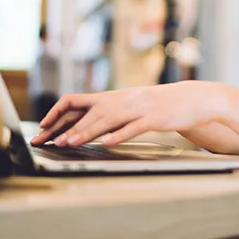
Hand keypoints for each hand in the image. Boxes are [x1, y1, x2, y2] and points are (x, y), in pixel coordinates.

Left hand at [30, 81, 229, 147]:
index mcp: (117, 96)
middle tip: (47, 141)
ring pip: (108, 119)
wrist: (194, 99)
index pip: (80, 100)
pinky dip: (119, 135)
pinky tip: (107, 143)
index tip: (44, 126)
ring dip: (86, 131)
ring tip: (69, 142)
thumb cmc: (162, 104)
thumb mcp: (134, 105)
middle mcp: (125, 99)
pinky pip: (134, 127)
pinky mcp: (155, 118)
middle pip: (89, 111)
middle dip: (66, 127)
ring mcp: (140, 108)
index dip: (60, 112)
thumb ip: (113, 112)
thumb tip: (89, 125)